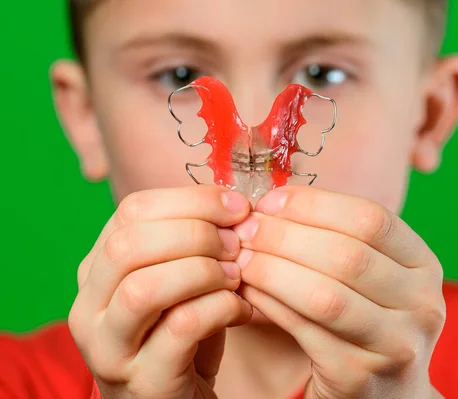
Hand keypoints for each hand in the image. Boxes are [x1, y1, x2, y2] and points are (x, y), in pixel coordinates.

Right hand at [69, 185, 253, 398]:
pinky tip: (243, 310)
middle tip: (236, 243)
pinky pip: (182, 326)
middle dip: (195, 233)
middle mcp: (89, 306)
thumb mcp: (179, 280)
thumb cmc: (182, 333)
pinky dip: (222, 308)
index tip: (236, 207)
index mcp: (97, 268)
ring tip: (236, 276)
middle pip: (129, 245)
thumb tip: (234, 204)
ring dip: (204, 272)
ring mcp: (108, 348)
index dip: (190, 201)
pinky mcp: (142, 380)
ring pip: (145, 289)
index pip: (131, 211)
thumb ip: (192, 242)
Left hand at [234, 186, 444, 398]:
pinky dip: (270, 306)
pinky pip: (305, 332)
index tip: (270, 202)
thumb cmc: (367, 320)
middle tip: (244, 231)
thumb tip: (272, 204)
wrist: (387, 394)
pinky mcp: (360, 377)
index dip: (315, 205)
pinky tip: (248, 291)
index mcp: (424, 265)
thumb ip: (335, 238)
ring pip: (325, 295)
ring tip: (241, 259)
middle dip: (285, 237)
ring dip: (272, 271)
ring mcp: (396, 344)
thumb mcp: (373, 276)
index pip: (372, 219)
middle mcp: (422, 303)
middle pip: (347, 255)